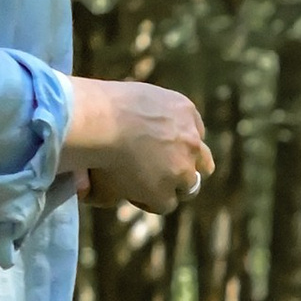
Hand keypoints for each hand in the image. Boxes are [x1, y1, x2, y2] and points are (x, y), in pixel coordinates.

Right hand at [60, 76, 213, 214]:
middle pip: (202, 161)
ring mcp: (181, 168)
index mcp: (184, 110)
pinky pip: (165, 204)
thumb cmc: (102, 106)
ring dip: (170, 186)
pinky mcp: (165, 192)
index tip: (163, 149)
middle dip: (187, 167)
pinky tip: (131, 192)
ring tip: (141, 184)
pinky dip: (150, 200)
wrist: (98, 122)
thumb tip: (143, 124)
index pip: (193, 132)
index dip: (178, 144)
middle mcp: (191, 140)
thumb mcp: (137, 96)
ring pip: (188, 186)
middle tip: (167, 172)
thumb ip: (150, 111)